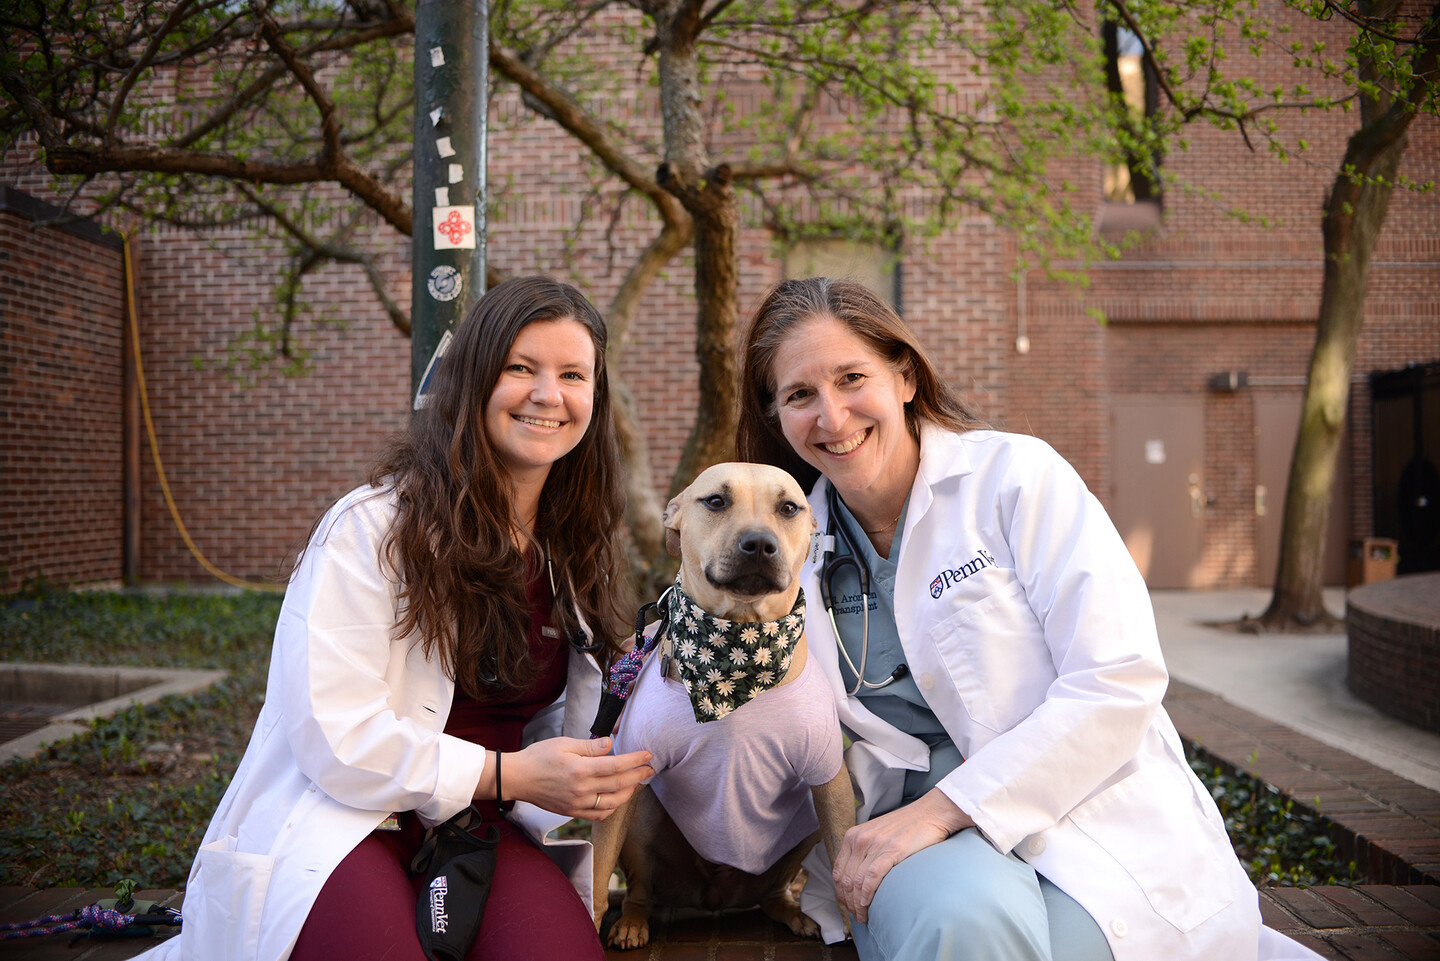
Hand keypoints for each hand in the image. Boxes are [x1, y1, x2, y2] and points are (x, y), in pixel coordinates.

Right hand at [490, 737, 652, 819]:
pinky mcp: (572, 812)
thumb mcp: (564, 743)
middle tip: (650, 769)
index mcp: (580, 770)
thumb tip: (611, 744)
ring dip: (629, 793)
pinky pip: (599, 814)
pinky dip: (612, 807)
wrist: (517, 778)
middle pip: (619, 785)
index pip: (616, 766)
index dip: (635, 761)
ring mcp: (577, 804)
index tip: (647, 755)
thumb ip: (590, 746)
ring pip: (612, 802)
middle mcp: (581, 789)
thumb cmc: (539, 757)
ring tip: (636, 783)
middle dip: (638, 776)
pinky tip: (617, 798)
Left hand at [832, 788, 972, 922]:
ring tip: (863, 916)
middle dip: (848, 903)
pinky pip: (871, 879)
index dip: (840, 893)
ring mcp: (874, 844)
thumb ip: (866, 851)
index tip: (848, 905)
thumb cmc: (907, 827)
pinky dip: (867, 896)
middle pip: (845, 880)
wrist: (931, 813)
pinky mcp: (890, 850)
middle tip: (857, 916)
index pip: (838, 871)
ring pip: (856, 882)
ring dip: (857, 904)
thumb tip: (860, 877)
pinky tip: (868, 906)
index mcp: (853, 836)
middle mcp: (859, 839)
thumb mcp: (878, 835)